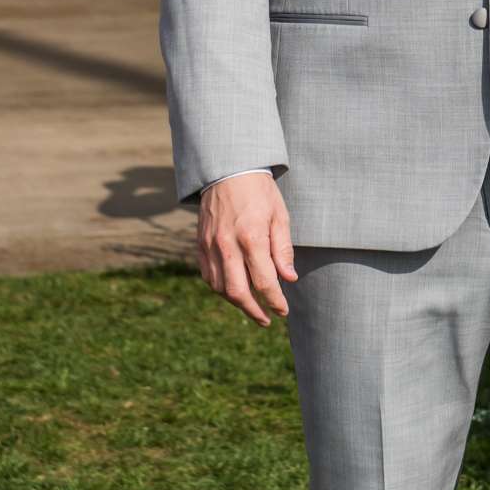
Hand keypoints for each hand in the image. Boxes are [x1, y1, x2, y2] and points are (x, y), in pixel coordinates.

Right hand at [197, 171, 296, 326]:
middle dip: (254, 311)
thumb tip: (289, 278)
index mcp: (251, 237)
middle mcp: (227, 245)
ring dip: (237, 303)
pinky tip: (233, 291)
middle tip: (267, 320)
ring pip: (220, 288)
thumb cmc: (259, 192)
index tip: (283, 311)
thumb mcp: (279, 216)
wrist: (227, 170)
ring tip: (252, 307)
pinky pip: (208, 276)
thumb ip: (283, 249)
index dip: (275, 301)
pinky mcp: (200, 244)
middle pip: (238, 292)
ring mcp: (210, 246)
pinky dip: (221, 289)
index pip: (264, 282)